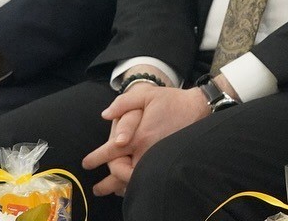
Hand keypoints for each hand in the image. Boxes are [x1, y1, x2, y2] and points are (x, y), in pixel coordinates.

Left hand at [83, 85, 208, 195]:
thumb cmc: (173, 101)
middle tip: (97, 188)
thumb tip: (105, 115)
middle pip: (121, 174)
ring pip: (135, 180)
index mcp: (139, 136)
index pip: (110, 153)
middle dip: (107, 183)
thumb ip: (123, 103)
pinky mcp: (168, 161)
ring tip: (112, 192)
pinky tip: (132, 186)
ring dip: (121, 187)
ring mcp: (159, 158)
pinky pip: (149, 179)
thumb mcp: (147, 94)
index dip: (95, 159)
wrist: (200, 108)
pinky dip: (138, 185)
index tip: (86, 164)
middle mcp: (147, 151)